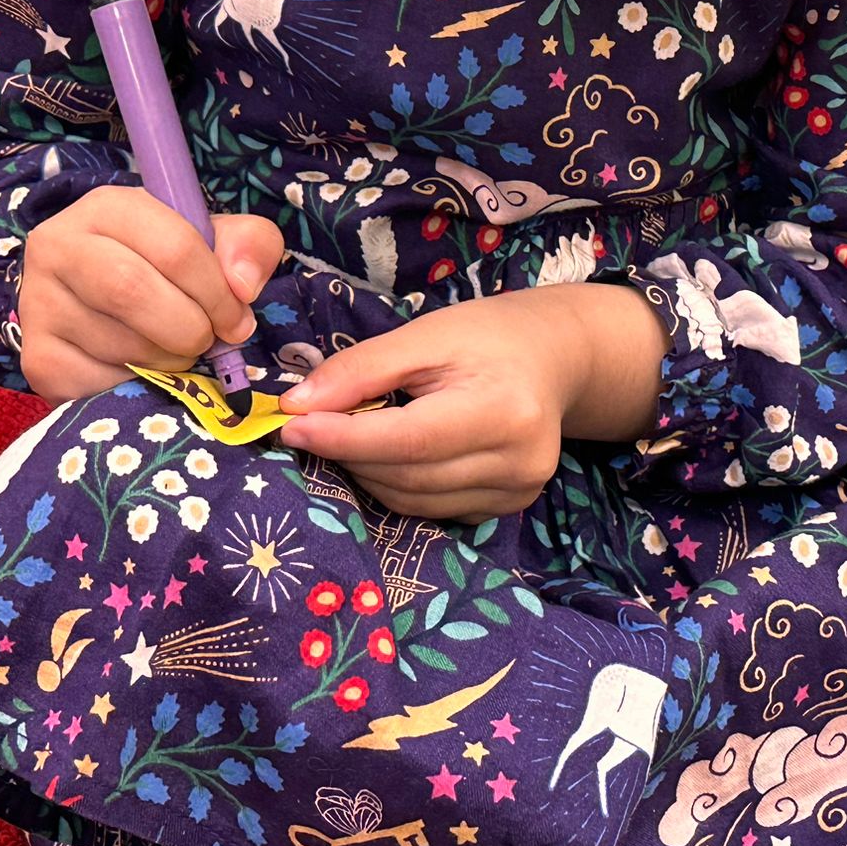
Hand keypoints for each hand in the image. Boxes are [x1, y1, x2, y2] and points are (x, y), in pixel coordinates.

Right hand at [19, 185, 284, 401]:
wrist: (105, 304)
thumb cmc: (169, 269)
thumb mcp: (216, 242)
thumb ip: (249, 245)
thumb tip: (243, 285)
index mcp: (108, 206)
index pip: (174, 248)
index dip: (218, 293)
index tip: (236, 319)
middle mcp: (58, 245)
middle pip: (132, 292)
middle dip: (189, 328)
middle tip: (207, 341)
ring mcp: (38, 302)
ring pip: (119, 343)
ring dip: (168, 361)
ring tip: (175, 351)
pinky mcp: (36, 356)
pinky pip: (99, 383)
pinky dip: (137, 386)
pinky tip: (142, 370)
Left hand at [276, 285, 666, 522]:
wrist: (554, 357)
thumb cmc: (488, 337)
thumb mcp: (425, 335)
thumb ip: (362, 369)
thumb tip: (297, 406)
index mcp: (504, 410)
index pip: (409, 440)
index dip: (344, 438)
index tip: (292, 425)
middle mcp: (518, 462)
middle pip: (407, 477)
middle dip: (350, 454)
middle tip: (313, 425)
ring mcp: (517, 492)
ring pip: (414, 501)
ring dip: (368, 474)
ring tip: (351, 436)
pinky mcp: (509, 507)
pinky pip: (432, 510)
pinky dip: (397, 487)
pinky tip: (391, 455)